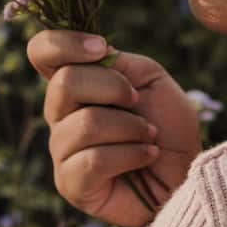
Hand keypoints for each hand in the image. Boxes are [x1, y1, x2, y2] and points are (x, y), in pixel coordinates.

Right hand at [26, 30, 202, 226]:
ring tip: (149, 136)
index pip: (41, 52)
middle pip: (65, 83)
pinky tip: (147, 156)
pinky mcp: (70, 183)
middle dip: (114, 88)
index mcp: (76, 82)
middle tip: (138, 102)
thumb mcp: (150, 79)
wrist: (185, 171)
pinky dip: (131, 153)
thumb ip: (118, 62)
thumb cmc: (168, 125)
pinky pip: (94, 160)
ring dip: (131, 127)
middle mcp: (60, 114)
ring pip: (85, 123)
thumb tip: (94, 56)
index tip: (101, 48)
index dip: (62, 43)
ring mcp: (61, 150)